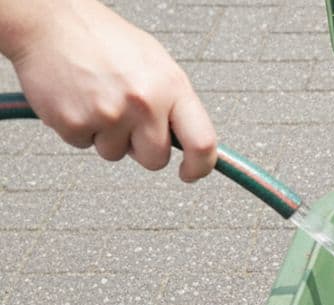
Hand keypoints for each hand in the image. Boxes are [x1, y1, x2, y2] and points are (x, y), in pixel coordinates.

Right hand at [0, 0, 215, 180]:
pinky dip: (79, 128)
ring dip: (106, 136)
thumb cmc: (102, 39)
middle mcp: (144, 103)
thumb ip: (173, 103)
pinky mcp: (75, 123)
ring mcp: (110, 115)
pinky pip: (83, 145)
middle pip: (155, 159)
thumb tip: (187, 139)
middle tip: (126, 120)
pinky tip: (76, 99)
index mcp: (171, 87)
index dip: (200, 166)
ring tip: (97, 98)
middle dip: (142, 149)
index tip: (191, 172)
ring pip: (116, 154)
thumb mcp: (155, 63)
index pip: (202, 143)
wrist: (50, 22)